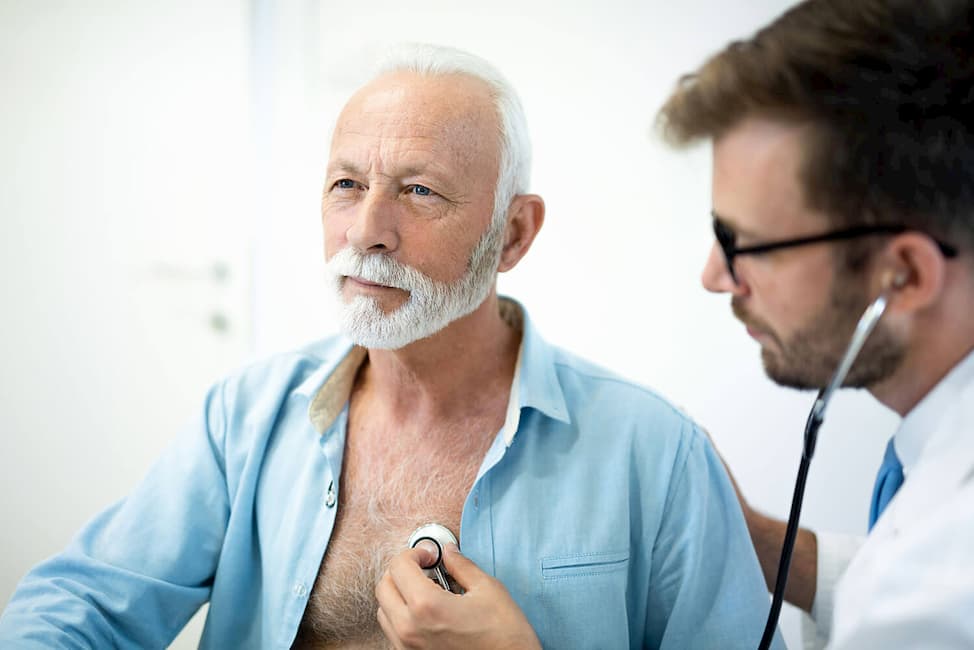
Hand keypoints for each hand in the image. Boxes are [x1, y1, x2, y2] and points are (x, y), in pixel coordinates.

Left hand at [375, 542, 541, 649]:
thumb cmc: (504, 635)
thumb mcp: (488, 589)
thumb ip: (461, 566)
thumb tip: (448, 552)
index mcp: (427, 607)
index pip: (399, 566)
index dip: (414, 553)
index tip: (430, 555)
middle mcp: (410, 629)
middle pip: (384, 587)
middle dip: (401, 570)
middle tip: (425, 567)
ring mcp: (408, 647)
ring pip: (384, 610)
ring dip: (398, 594)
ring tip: (426, 590)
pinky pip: (393, 632)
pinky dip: (402, 615)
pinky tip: (427, 612)